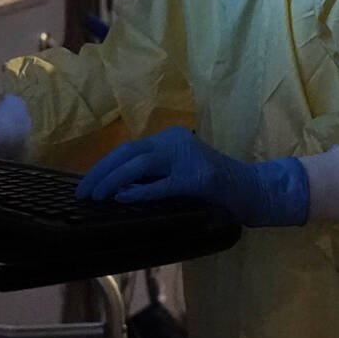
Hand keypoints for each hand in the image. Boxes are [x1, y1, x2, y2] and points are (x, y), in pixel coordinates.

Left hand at [76, 125, 308, 226]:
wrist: (256, 191)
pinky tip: (123, 199)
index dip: (104, 166)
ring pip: (140, 164)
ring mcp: (189, 158)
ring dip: (113, 181)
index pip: (129, 148)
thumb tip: (115, 188)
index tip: (86, 184)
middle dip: (101, 173)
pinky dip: (140, 191)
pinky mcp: (199, 178)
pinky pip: (162, 184)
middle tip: (83, 194)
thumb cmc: (216, 188)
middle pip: (128, 152)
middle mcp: (177, 141)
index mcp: (171, 138)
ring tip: (97, 198)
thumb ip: (154, 175)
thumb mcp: (180, 174)